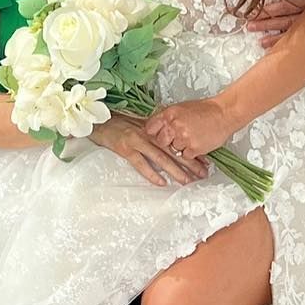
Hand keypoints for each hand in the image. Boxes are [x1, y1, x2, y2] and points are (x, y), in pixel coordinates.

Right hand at [90, 113, 207, 187]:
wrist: (99, 122)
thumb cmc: (119, 123)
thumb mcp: (140, 125)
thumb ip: (155, 134)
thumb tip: (171, 145)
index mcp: (155, 130)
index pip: (177, 143)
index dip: (191, 153)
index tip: (205, 162)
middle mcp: (149, 135)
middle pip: (173, 151)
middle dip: (190, 164)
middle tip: (203, 174)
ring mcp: (137, 142)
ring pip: (160, 158)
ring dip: (175, 170)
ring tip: (187, 181)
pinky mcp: (126, 149)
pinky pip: (141, 163)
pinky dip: (151, 173)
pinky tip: (161, 182)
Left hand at [143, 100, 236, 163]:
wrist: (224, 114)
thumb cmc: (205, 110)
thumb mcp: (181, 108)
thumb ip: (167, 117)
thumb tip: (156, 125)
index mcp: (169, 114)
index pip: (150, 128)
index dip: (154, 132)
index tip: (157, 133)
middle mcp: (174, 126)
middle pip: (160, 142)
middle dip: (168, 141)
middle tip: (178, 136)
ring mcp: (184, 138)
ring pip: (173, 150)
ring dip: (181, 147)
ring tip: (192, 137)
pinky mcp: (193, 149)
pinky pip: (185, 156)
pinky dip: (191, 152)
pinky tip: (198, 142)